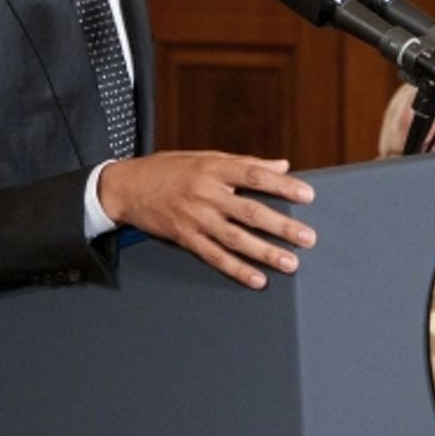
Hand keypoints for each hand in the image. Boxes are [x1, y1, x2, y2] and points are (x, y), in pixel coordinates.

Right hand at [97, 151, 315, 289]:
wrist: (126, 187)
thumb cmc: (168, 169)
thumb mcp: (206, 156)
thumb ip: (245, 163)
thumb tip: (281, 165)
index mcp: (213, 168)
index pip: (255, 175)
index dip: (282, 185)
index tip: (307, 195)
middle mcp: (205, 193)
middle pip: (249, 211)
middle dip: (281, 226)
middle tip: (307, 237)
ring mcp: (195, 218)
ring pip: (235, 239)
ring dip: (265, 253)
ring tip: (290, 262)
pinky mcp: (185, 238)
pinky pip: (214, 257)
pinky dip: (237, 270)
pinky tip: (256, 279)